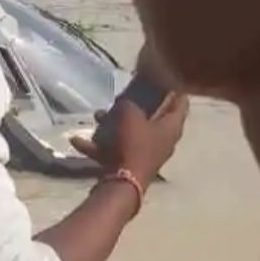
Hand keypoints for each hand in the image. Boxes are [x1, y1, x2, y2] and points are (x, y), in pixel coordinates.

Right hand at [71, 93, 189, 184]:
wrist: (124, 182)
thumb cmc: (134, 145)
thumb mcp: (130, 116)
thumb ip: (129, 105)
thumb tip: (126, 102)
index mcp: (171, 127)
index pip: (181, 103)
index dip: (175, 89)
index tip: (165, 78)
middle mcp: (163, 141)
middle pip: (154, 119)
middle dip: (138, 107)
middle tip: (127, 95)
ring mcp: (146, 154)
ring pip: (132, 134)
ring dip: (114, 125)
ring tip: (97, 116)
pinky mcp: (130, 165)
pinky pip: (115, 151)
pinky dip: (99, 146)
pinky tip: (77, 141)